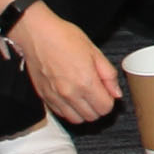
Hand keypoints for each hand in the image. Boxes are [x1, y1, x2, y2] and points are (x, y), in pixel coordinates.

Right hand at [10, 0, 121, 126]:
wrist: (37, 34)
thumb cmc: (64, 38)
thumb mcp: (94, 51)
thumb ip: (108, 74)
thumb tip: (116, 92)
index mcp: (86, 82)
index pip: (105, 108)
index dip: (110, 101)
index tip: (107, 92)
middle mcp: (70, 93)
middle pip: (92, 116)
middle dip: (98, 107)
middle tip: (97, 93)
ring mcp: (55, 97)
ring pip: (76, 119)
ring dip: (83, 112)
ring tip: (84, 96)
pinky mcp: (44, 96)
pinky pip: (60, 113)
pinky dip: (68, 110)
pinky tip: (71, 96)